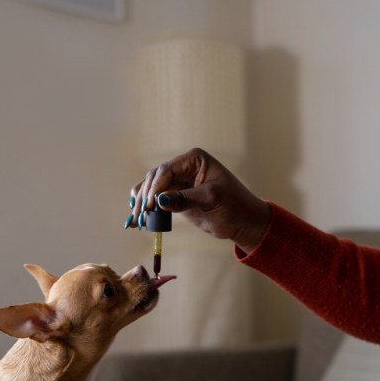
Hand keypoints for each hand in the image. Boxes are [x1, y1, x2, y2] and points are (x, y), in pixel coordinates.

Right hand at [127, 149, 271, 254]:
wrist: (243, 221)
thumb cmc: (235, 203)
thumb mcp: (211, 198)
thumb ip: (185, 199)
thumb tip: (160, 201)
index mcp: (194, 159)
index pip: (166, 170)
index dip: (155, 187)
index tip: (149, 205)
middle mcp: (183, 168)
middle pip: (155, 179)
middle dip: (146, 197)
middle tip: (141, 215)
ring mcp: (178, 183)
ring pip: (151, 190)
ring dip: (142, 204)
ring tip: (135, 220)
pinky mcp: (176, 198)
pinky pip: (156, 202)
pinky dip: (147, 210)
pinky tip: (137, 220)